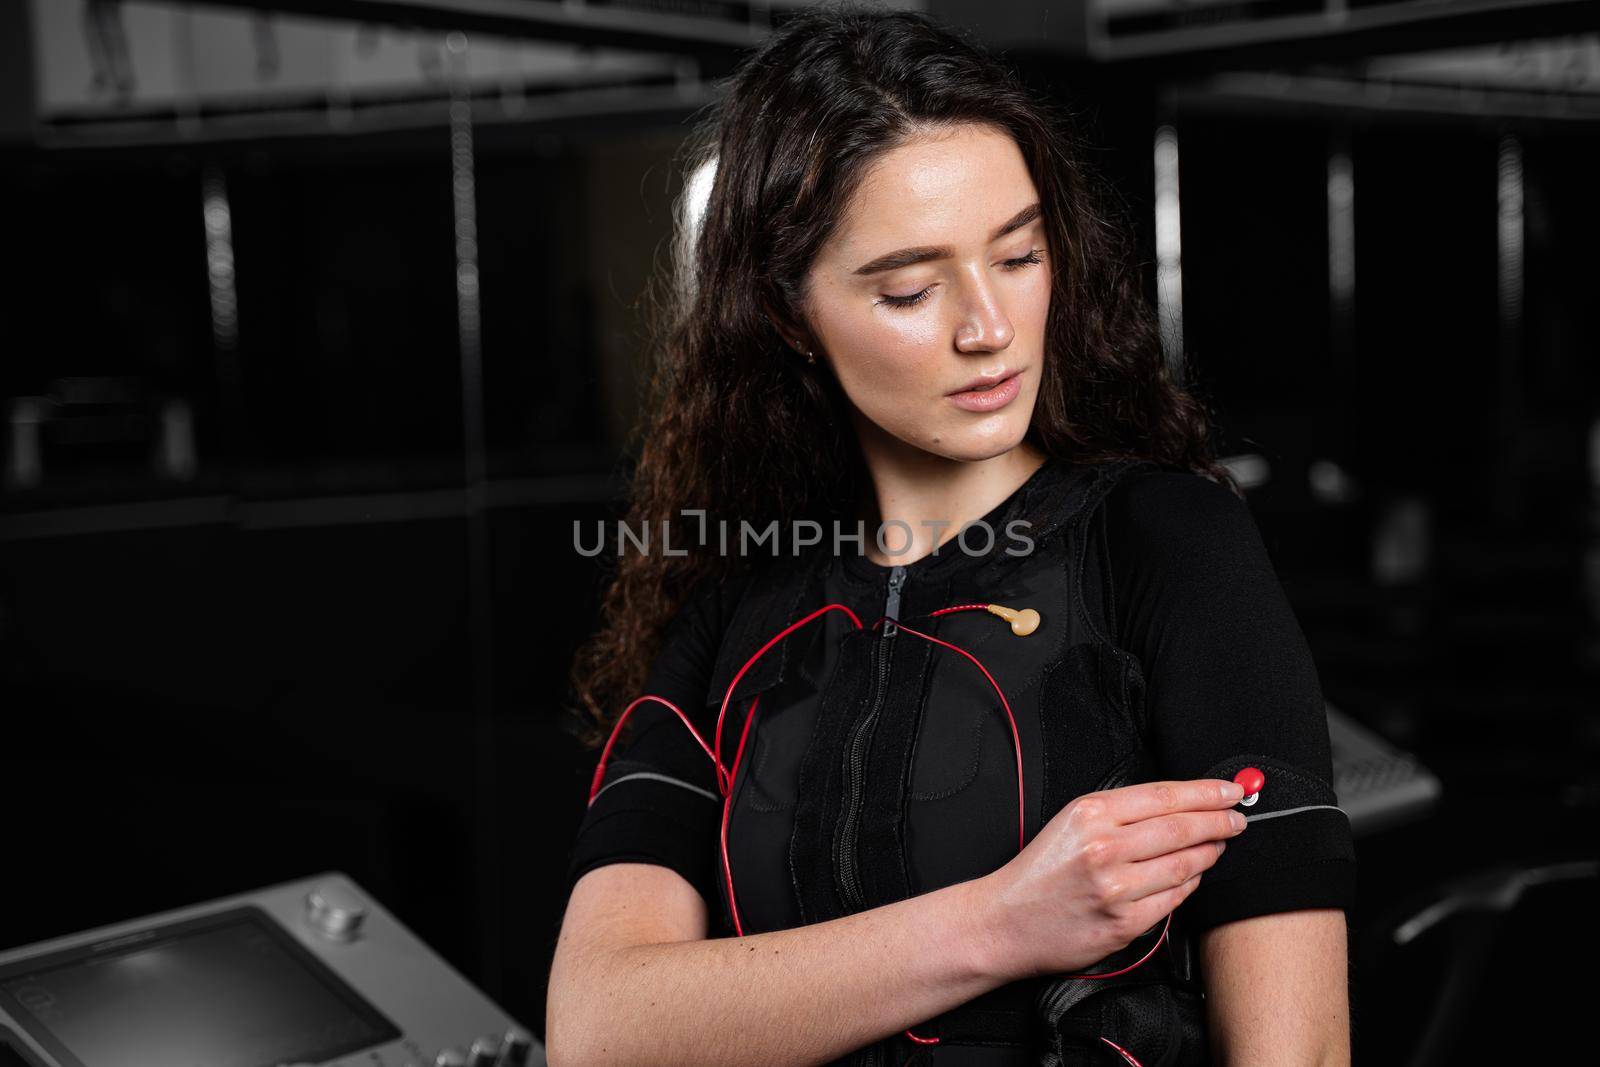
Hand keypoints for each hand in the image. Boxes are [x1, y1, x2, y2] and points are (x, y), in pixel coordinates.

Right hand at [976, 778, 1246, 979]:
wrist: (1006, 921)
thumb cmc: (1040, 872)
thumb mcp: (1070, 822)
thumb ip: (1119, 811)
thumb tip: (1177, 803)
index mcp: (1090, 814)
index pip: (1164, 796)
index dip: (1205, 792)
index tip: (1229, 790)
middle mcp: (1103, 847)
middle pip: (1181, 827)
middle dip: (1219, 820)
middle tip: (1238, 817)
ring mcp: (1115, 888)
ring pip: (1184, 864)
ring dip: (1210, 852)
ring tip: (1220, 844)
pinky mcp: (1123, 923)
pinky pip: (1173, 899)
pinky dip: (1190, 884)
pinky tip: (1194, 875)